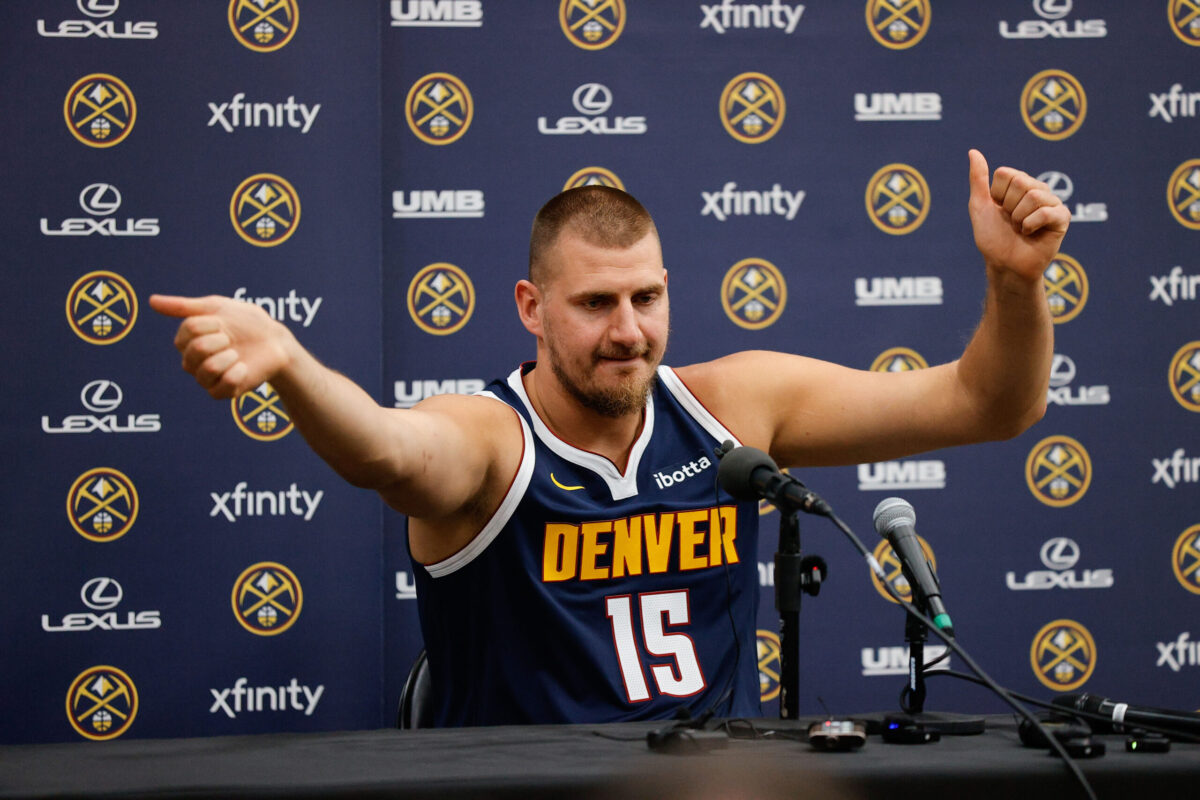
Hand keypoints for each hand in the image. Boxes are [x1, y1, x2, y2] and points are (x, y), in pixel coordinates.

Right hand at [149, 294, 291, 398]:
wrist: (275, 341)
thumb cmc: (246, 323)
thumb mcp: (217, 308)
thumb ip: (183, 307)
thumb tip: (150, 301)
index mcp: (187, 340)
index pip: (189, 330)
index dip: (211, 324)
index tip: (223, 324)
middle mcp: (191, 361)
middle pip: (197, 349)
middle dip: (222, 339)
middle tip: (232, 340)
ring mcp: (205, 378)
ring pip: (207, 369)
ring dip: (230, 356)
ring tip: (237, 354)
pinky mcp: (221, 392)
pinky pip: (222, 386)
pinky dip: (238, 373)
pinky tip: (244, 368)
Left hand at [967, 149, 1069, 280]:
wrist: (1004, 265)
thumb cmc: (993, 238)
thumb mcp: (979, 206)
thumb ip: (978, 179)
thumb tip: (973, 151)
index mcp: (1019, 184)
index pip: (1005, 174)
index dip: (996, 196)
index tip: (998, 210)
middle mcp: (1038, 189)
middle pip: (1021, 182)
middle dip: (1009, 207)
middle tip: (1011, 222)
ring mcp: (1052, 203)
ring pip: (1034, 195)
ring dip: (1019, 218)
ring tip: (1021, 228)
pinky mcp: (1062, 218)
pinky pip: (1046, 211)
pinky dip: (1031, 225)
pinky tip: (1031, 234)